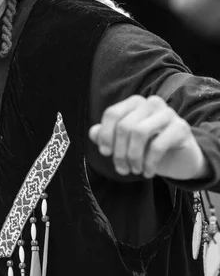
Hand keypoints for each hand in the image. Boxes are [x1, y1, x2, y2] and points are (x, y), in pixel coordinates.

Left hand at [89, 95, 208, 179]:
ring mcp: (168, 113)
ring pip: (139, 132)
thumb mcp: (126, 142)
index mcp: (135, 102)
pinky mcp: (181, 128)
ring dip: (133, 157)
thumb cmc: (149, 146)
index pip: (112, 113)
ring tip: (134, 170)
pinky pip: (158, 145)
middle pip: (124, 126)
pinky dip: (149, 163)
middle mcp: (151, 103)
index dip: (105, 135)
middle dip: (119, 152)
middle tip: (122, 169)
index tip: (105, 153)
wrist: (181, 157)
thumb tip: (93, 132)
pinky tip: (148, 173)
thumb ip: (107, 135)